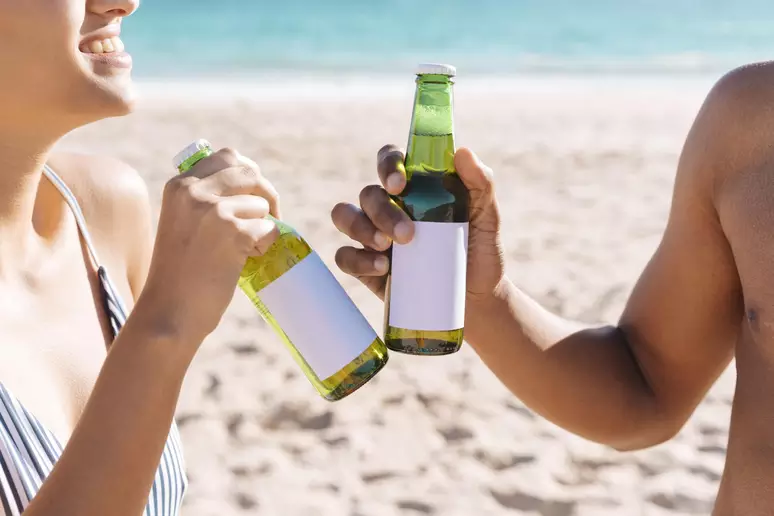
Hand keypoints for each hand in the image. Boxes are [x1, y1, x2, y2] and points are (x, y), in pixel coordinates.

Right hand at [138, 147, 280, 344]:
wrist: (169, 312)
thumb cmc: (180, 273)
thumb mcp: (182, 223)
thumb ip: (205, 199)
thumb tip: (251, 180)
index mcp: (179, 185)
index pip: (225, 156)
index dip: (247, 174)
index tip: (253, 195)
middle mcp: (193, 191)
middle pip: (250, 172)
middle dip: (266, 193)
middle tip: (268, 218)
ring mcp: (213, 210)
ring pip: (261, 203)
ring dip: (262, 226)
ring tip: (243, 250)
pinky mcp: (232, 231)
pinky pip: (269, 229)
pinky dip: (265, 246)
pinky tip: (245, 260)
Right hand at [331, 145, 504, 304]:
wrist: (475, 298)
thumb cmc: (479, 251)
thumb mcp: (487, 218)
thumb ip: (481, 184)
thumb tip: (463, 152)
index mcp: (414, 187)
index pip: (390, 160)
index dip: (388, 165)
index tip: (400, 185)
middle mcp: (388, 206)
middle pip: (369, 193)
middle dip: (382, 211)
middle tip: (406, 234)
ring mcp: (373, 235)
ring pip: (345, 216)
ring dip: (361, 228)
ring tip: (387, 248)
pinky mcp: (366, 265)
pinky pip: (344, 256)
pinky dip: (356, 259)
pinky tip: (381, 268)